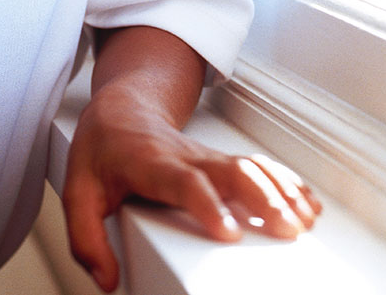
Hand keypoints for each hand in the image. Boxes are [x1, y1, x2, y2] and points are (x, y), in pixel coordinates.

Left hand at [62, 81, 321, 291]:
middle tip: (287, 230)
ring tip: (304, 220)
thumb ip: (87, 238)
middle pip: (231, 172)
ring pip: (250, 167)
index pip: (185, 181)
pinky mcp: (220, 160)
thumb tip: (107, 279)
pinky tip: (307, 201)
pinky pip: (258, 166)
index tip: (230, 231)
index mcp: (152, 164)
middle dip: (263, 198)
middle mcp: (187, 157)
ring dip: (280, 190)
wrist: (121, 108)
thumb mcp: (78, 191)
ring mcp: (207, 156)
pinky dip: (286, 182)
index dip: (209, 204)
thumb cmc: (103, 149)